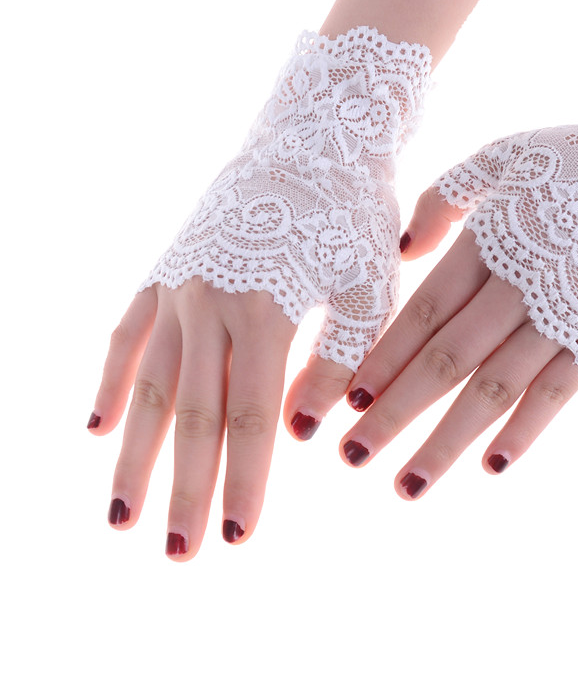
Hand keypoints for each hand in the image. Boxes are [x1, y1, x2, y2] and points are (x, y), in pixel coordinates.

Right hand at [89, 27, 430, 557]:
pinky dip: (111, 382)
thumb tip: (304, 436)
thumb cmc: (353, 215)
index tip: (240, 538)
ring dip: (137, 457)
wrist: (313, 137)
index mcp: (267, 312)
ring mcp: (176, 289)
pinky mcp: (161, 273)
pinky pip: (125, 336)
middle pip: (197, 419)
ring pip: (152, 388)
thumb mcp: (368, 285)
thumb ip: (338, 360)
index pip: (254, 420)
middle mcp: (209, 306)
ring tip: (121, 518)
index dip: (246, 482)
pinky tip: (96, 429)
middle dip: (188, 491)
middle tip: (179, 554)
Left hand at [284, 188, 577, 500]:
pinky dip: (525, 431)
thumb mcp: (507, 155)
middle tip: (351, 455)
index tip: (345, 400)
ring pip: (492, 390)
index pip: (422, 312)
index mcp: (488, 241)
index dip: (382, 358)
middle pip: (445, 361)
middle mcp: (518, 286)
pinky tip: (492, 467)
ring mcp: (562, 317)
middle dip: (394, 412)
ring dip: (445, 441)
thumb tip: (402, 248)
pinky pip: (557, 394)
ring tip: (406, 485)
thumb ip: (447, 198)